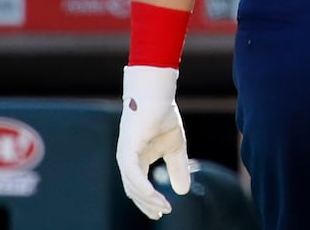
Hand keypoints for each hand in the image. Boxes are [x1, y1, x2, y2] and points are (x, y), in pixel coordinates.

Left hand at [116, 65, 190, 219]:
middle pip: (134, 191)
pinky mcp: (127, 150)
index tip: (164, 211)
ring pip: (132, 186)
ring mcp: (125, 156)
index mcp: (137, 160)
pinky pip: (132, 174)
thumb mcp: (176, 147)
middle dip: (148, 205)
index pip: (139, 187)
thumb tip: (183, 192)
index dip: (150, 201)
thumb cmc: (164, 117)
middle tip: (162, 213)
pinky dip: (142, 187)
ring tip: (163, 207)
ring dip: (147, 199)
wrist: (158, 95)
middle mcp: (128, 161)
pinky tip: (153, 195)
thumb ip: (178, 168)